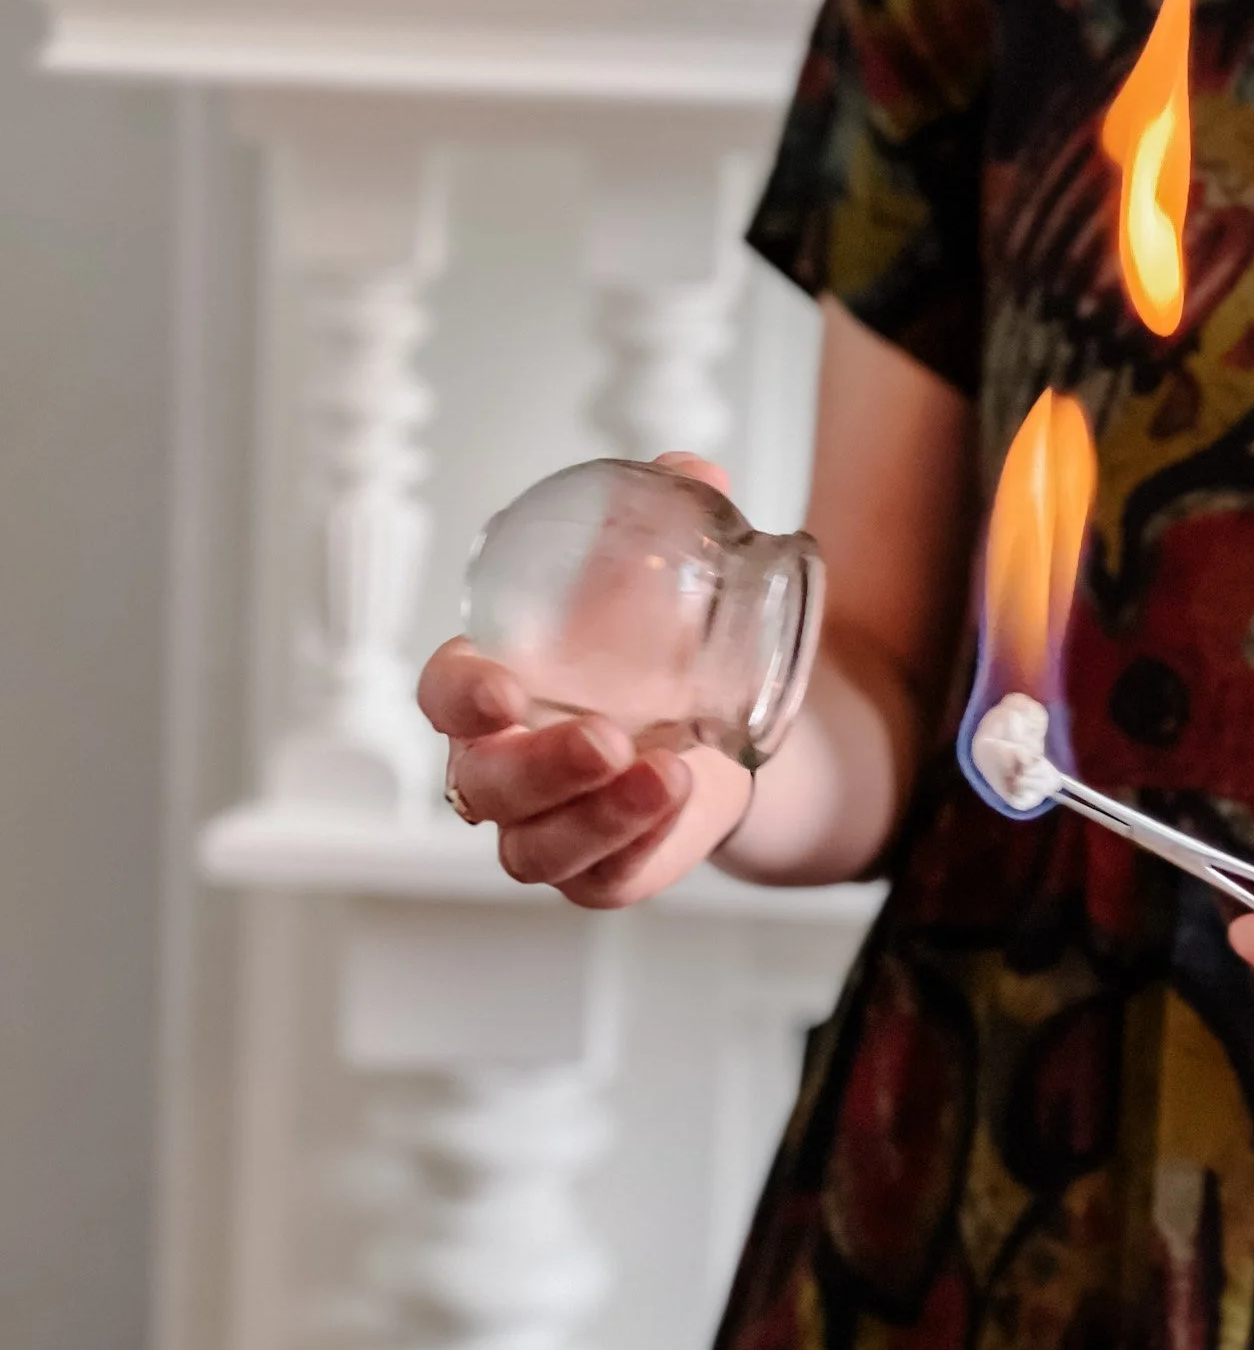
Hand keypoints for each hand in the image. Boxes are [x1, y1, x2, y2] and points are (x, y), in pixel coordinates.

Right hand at [417, 454, 753, 910]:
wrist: (716, 732)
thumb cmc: (653, 653)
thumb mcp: (661, 583)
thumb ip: (666, 520)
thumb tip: (691, 471)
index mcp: (494, 687)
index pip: (442, 694)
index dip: (458, 696)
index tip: (498, 686)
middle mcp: (503, 765)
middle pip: (484, 783)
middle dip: (539, 768)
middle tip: (606, 738)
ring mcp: (545, 826)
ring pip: (536, 846)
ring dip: (597, 817)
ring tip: (666, 775)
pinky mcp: (597, 871)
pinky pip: (602, 878)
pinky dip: (638, 849)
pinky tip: (680, 806)